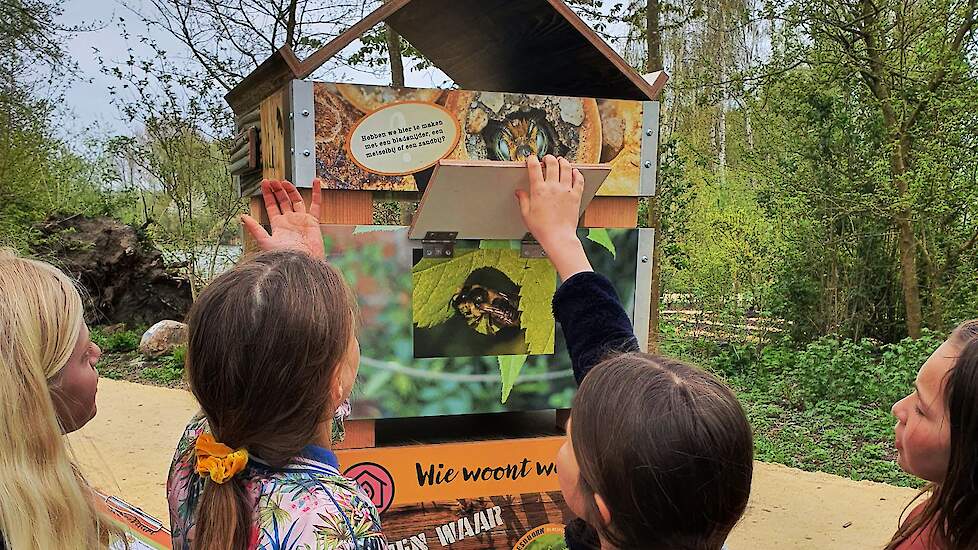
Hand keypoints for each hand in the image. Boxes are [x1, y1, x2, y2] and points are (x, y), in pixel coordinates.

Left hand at [241, 179, 324, 258]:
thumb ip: (254, 228)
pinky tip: (316, 181)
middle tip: (273, 180)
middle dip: (277, 190)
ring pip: (296, 200)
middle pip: (283, 201)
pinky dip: (317, 193)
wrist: (302, 264)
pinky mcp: (313, 222)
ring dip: (291, 190)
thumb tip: (242, 216)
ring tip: (285, 181)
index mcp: (278, 225)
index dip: (268, 194)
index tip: (265, 183)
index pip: (271, 206)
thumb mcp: (265, 241)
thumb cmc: (284, 256)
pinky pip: (316, 205)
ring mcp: (301, 220)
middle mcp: (289, 221)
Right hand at [515, 155, 591, 279]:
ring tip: (561, 161)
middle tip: (547, 158)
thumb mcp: (526, 214)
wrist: (558, 237)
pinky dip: (577, 173)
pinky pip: (578, 179)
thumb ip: (523, 200)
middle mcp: (553, 187)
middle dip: (548, 158)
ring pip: (566, 168)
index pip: (534, 167)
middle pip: (552, 163)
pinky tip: (574, 172)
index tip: (531, 159)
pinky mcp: (576, 195)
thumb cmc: (542, 229)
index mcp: (539, 190)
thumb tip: (519, 192)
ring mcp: (566, 190)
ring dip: (563, 162)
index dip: (532, 160)